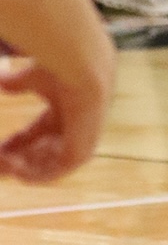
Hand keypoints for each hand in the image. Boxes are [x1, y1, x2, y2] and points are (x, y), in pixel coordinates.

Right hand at [0, 56, 113, 182]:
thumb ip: (18, 83)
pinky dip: (28, 173)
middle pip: (37, 154)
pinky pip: (49, 173)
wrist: (83, 74)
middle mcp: (71, 133)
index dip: (14, 144)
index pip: (35, 136)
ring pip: (41, 166)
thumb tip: (1, 80)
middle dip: (12, 160)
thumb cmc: (62, 70)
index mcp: (63, 115)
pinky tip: (10, 166)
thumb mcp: (33, 79)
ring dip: (16, 167)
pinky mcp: (78, 157)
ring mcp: (76, 146)